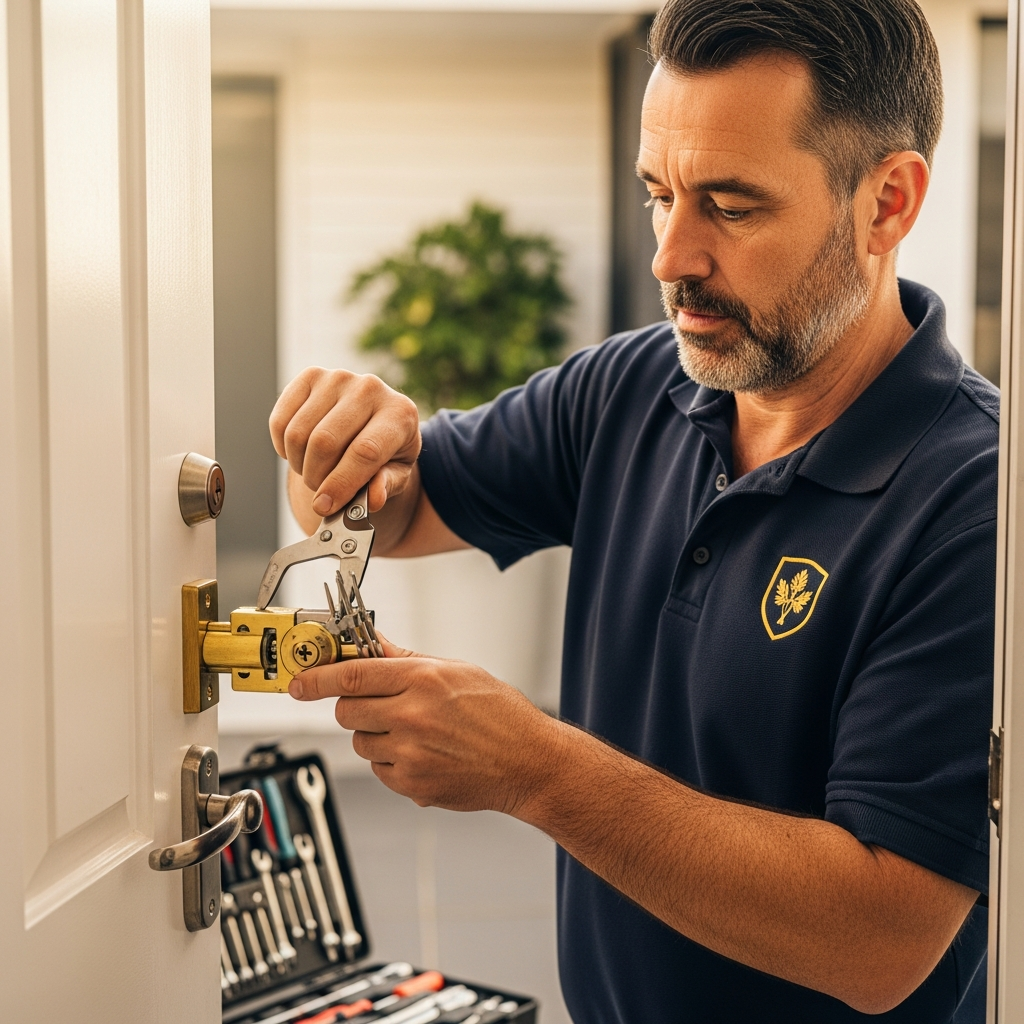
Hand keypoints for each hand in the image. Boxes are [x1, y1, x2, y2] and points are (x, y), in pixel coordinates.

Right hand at [270, 367, 420, 516]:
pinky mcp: (310, 377)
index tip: (325, 505)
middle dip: (317, 478)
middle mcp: (371, 388)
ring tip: (315, 471)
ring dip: (300, 465)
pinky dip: (283, 447)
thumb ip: (387, 486)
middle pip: (325, 442)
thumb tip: (373, 499)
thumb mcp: (397, 473)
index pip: (365, 451)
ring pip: (299, 434)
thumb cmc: (387, 451)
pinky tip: (301, 452)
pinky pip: (281, 421)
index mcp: (400, 414)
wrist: (373, 420)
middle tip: (322, 492)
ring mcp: (338, 378)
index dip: (341, 483)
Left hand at [288, 638, 565, 812]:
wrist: (529, 763)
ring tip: (413, 731)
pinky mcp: (411, 785)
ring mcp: (409, 755)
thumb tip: (371, 643)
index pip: (352, 674)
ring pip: (360, 742)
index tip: (299, 683)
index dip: (317, 677)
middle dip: (353, 705)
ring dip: (374, 735)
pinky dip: (391, 761)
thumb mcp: (457, 671)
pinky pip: (379, 769)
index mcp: (422, 681)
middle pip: (346, 710)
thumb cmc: (500, 715)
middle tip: (377, 704)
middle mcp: (411, 717)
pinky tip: (423, 753)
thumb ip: (406, 660)